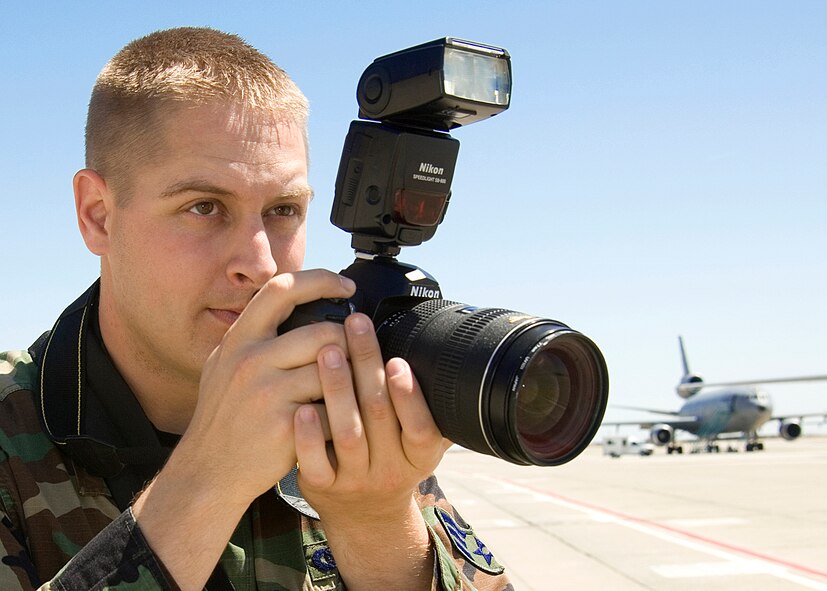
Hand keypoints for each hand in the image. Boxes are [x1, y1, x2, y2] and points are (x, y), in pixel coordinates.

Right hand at [174, 269, 356, 503]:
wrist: (208, 472)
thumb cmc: (225, 418)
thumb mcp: (224, 365)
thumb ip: (256, 337)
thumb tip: (298, 305)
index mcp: (239, 339)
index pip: (281, 288)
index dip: (320, 280)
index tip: (347, 287)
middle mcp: (250, 360)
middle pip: (323, 333)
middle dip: (348, 344)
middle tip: (354, 357)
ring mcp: (267, 392)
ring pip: (334, 370)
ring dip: (348, 380)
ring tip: (345, 391)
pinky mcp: (285, 424)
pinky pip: (333, 408)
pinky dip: (340, 414)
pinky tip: (334, 422)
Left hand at [292, 313, 449, 589]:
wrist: (365, 514)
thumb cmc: (391, 457)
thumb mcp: (418, 441)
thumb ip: (426, 406)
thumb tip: (435, 350)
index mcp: (420, 456)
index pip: (421, 426)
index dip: (410, 395)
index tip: (396, 360)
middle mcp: (391, 469)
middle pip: (380, 416)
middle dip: (367, 365)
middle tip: (356, 324)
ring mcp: (355, 480)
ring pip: (347, 434)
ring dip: (338, 389)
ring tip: (328, 351)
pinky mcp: (323, 487)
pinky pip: (315, 463)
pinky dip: (309, 435)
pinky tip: (301, 406)